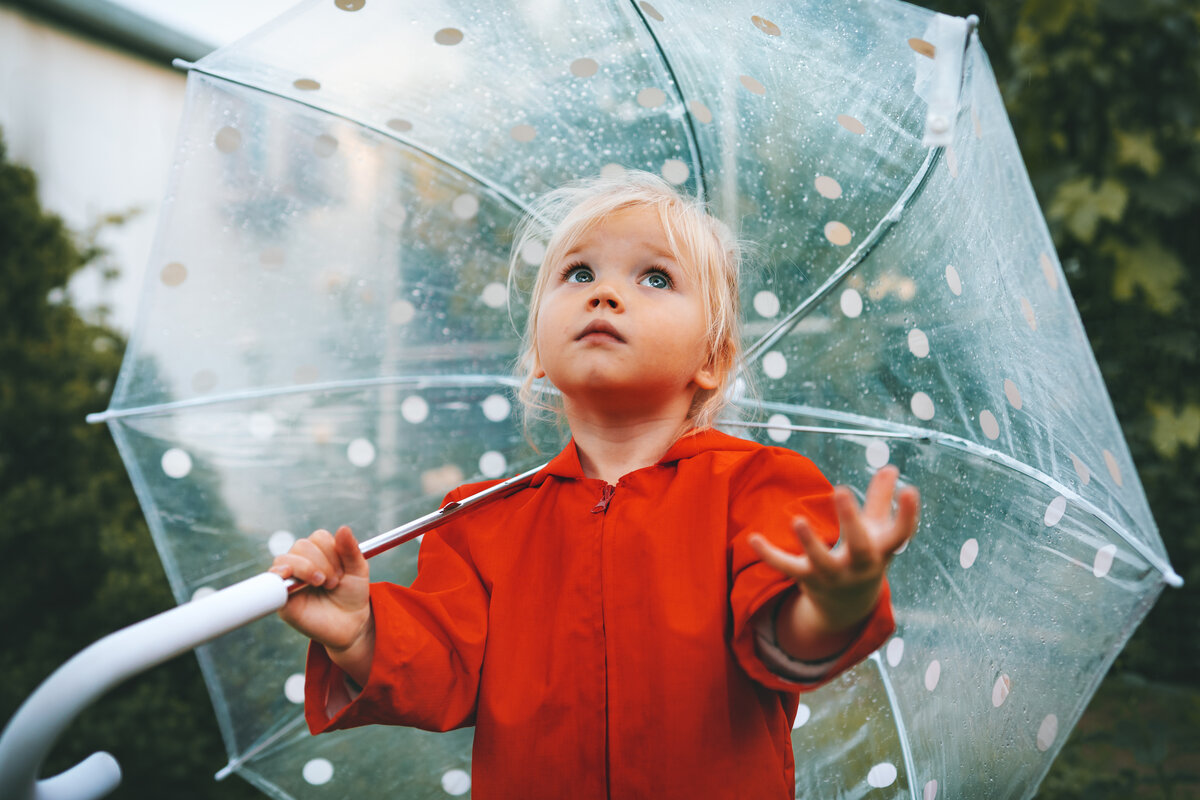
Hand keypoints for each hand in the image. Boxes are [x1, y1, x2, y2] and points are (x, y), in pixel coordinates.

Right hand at [269, 525, 372, 654]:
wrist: (350, 625)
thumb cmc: (352, 596)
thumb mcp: (358, 571)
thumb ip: (351, 550)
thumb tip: (343, 528)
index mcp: (320, 553)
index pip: (318, 537)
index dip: (332, 551)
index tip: (343, 571)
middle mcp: (302, 562)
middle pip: (302, 545)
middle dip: (322, 562)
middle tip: (334, 582)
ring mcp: (290, 578)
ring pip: (286, 558)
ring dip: (307, 568)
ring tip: (323, 584)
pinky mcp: (281, 596)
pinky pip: (271, 579)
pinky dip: (279, 574)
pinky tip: (291, 577)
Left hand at [749, 465, 918, 639]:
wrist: (847, 606)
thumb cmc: (864, 556)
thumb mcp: (877, 531)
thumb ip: (881, 499)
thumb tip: (891, 467)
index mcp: (881, 551)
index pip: (900, 535)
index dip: (908, 514)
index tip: (910, 489)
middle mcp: (859, 566)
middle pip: (860, 547)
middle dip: (851, 520)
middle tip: (841, 490)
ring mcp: (832, 576)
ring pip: (821, 562)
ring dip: (809, 543)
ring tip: (797, 520)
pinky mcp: (806, 578)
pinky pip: (787, 567)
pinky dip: (770, 554)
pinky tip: (753, 538)